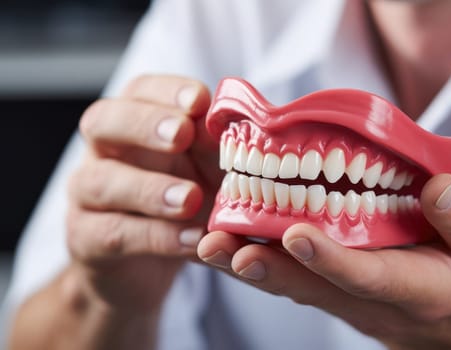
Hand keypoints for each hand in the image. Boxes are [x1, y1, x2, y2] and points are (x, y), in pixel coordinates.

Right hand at [66, 75, 217, 314]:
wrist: (145, 266)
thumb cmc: (183, 205)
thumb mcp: (208, 172)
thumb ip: (220, 149)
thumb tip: (254, 127)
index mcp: (134, 124)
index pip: (140, 91)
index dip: (168, 92)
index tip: (199, 101)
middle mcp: (103, 152)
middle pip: (103, 121)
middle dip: (144, 125)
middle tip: (181, 135)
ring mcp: (86, 196)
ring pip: (101, 181)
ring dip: (150, 188)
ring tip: (190, 199)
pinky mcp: (87, 240)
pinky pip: (113, 233)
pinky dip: (156, 236)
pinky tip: (191, 240)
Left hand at [197, 174, 450, 348]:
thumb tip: (437, 186)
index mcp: (415, 290)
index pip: (367, 276)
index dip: (330, 257)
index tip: (295, 235)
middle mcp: (371, 298)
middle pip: (309, 285)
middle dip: (262, 265)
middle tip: (218, 245)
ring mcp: (349, 295)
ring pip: (293, 282)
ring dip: (250, 262)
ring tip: (208, 241)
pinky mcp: (339, 286)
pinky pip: (295, 274)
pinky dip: (263, 254)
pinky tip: (234, 233)